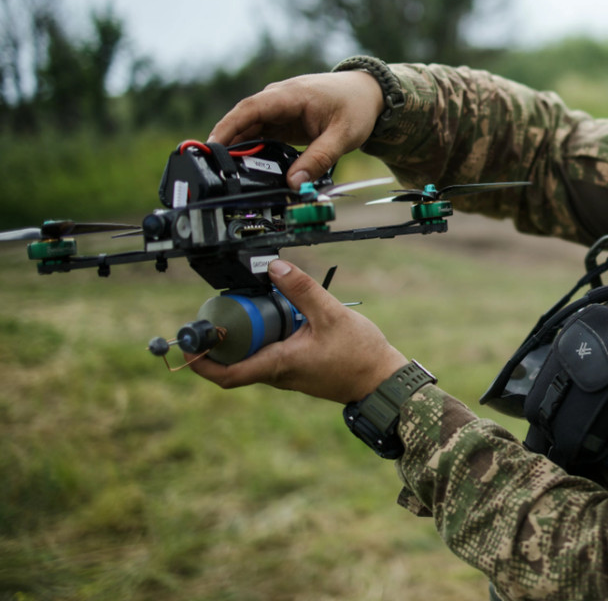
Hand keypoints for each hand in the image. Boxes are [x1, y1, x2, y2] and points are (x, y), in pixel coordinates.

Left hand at [188, 259, 407, 403]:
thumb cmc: (359, 355)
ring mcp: (287, 374)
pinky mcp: (298, 369)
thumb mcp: (331, 314)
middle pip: (234, 362)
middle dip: (221, 339)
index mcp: (279, 364)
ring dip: (244, 337)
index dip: (201, 362)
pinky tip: (276, 317)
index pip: (227, 374)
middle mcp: (278, 374)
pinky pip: (269, 355)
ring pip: (252, 357)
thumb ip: (301, 289)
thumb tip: (275, 266)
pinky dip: (263, 338)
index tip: (186, 345)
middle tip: (218, 312)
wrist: (382, 380)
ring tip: (246, 309)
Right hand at [208, 69, 385, 188]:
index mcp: (290, 95)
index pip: (249, 109)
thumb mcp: (342, 136)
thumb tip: (296, 183)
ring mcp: (279, 110)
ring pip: (250, 129)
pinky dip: (253, 150)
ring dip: (239, 149)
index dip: (227, 127)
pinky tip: (247, 169)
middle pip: (243, 120)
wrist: (368, 93)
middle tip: (214, 170)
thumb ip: (319, 159)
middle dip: (226, 143)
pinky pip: (261, 134)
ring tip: (226, 174)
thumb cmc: (356, 107)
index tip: (212, 147)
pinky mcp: (283, 121)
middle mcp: (278, 99)